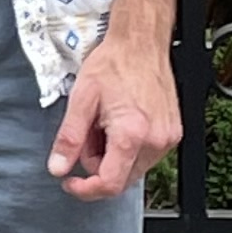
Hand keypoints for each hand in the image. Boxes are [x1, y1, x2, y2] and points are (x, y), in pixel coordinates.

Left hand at [47, 20, 183, 201]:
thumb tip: (59, 167)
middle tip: (89, 132)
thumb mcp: (82, 98)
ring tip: (106, 122)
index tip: (71, 182)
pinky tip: (122, 121)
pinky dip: (129, 147)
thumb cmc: (114, 63)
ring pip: (133, 168)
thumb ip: (69, 138)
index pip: (110, 183)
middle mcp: (155, 141)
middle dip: (98, 163)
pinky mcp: (173, 134)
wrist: (141, 43)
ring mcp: (167, 138)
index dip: (86, 189)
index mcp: (131, 134)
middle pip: (121, 178)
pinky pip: (146, 155)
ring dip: (113, 155)